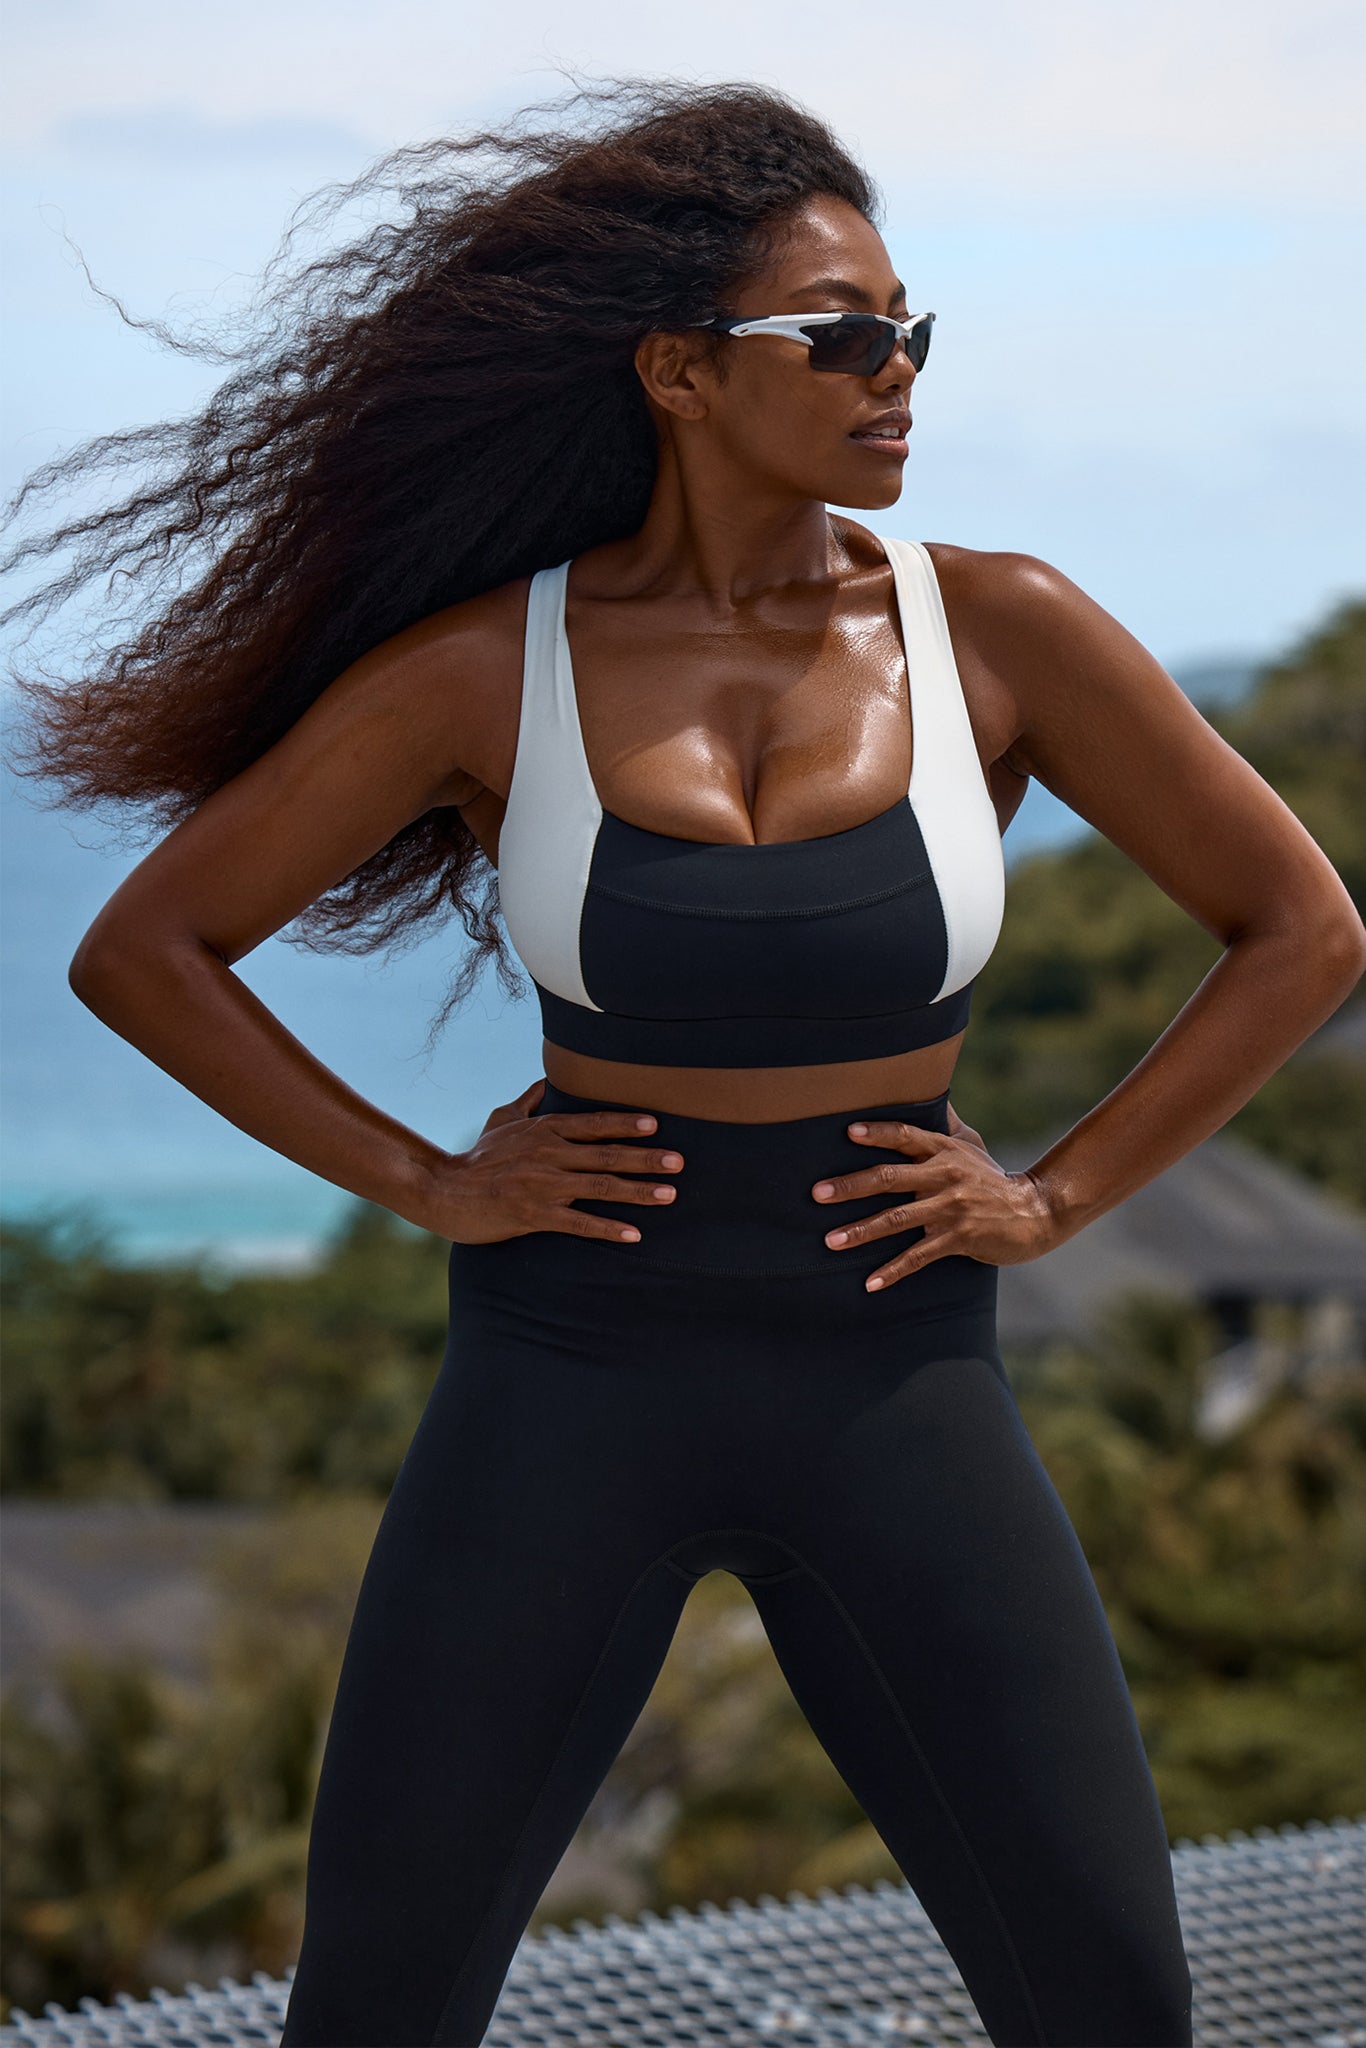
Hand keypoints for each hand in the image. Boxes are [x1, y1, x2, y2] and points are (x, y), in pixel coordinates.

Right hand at [433, 1076, 684, 1245]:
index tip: (657, 1124)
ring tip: (669, 1195)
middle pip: (607, 1155)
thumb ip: (528, 1100)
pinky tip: (634, 1234)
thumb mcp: (501, 1119)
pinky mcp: (534, 1215)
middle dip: (646, 1158)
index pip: (593, 1124)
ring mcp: (543, 1185)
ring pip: (600, 1187)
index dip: (626, 1123)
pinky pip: (579, 1223)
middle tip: (680, 1162)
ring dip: (638, 1191)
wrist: (444, 1191)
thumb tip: (546, 1079)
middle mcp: (548, 1154)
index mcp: (544, 1130)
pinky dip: (608, 1228)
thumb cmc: (476, 1157)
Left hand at [810, 1104, 1057, 1292]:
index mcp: (943, 1150)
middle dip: (850, 1186)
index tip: (847, 1132)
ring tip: (830, 1241)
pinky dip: (892, 1271)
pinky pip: (918, 1256)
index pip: (905, 1135)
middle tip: (817, 1193)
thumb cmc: (992, 1178)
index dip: (877, 1133)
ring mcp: (951, 1208)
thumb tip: (930, 1091)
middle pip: (889, 1178)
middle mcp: (944, 1175)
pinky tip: (869, 1283)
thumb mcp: (971, 1145)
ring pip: (897, 1220)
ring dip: (860, 1231)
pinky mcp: (958, 1238)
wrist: (1035, 1212)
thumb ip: (945, 1123)